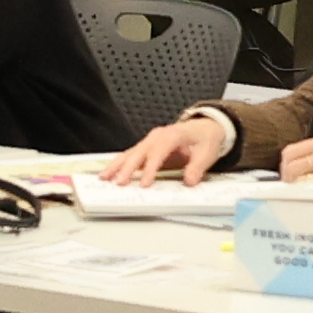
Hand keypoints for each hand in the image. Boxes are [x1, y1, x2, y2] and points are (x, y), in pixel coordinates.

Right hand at [106, 108, 232, 185]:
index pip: (158, 152)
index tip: (145, 183)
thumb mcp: (207, 152)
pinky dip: (118, 164)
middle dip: (128, 168)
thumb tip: (189, 180)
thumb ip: (197, 167)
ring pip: (130, 153)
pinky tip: (108, 173)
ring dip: (117, 166)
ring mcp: (150, 141)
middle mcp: (157, 136)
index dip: (151, 168)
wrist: (204, 128)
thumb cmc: (204, 139)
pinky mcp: (146, 148)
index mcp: (172, 135)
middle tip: (119, 183)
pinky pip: (130, 155)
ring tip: (104, 178)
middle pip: (139, 152)